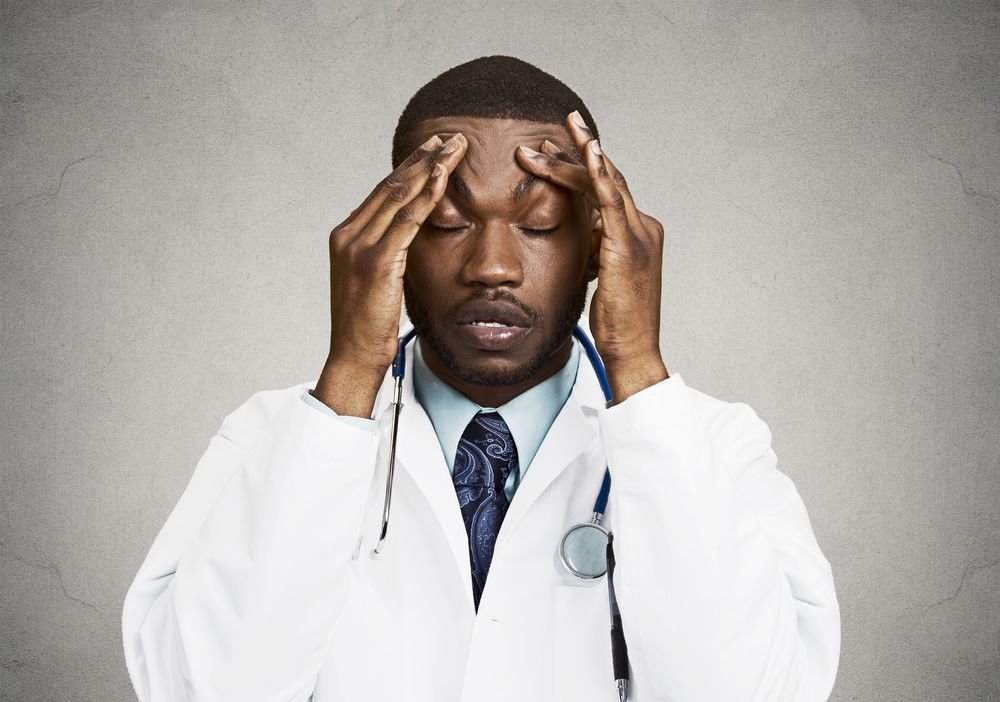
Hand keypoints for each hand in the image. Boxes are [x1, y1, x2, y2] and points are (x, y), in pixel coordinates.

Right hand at [314, 133, 468, 416]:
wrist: (353, 357)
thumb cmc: (369, 327)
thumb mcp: (378, 283)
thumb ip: (390, 255)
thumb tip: (413, 239)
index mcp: (346, 237)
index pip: (383, 192)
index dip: (410, 168)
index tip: (433, 149)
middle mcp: (348, 235)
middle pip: (391, 185)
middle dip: (423, 158)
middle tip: (449, 137)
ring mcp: (359, 246)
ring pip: (399, 195)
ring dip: (429, 168)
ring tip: (453, 147)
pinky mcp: (376, 262)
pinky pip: (406, 220)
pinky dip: (426, 196)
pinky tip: (443, 177)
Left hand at [516, 112, 667, 402]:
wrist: (632, 351)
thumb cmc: (616, 322)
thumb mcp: (603, 277)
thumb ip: (597, 251)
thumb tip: (582, 235)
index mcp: (637, 234)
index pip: (607, 190)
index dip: (580, 168)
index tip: (552, 152)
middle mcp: (643, 227)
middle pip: (606, 178)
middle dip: (576, 152)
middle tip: (548, 131)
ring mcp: (639, 235)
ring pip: (607, 182)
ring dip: (581, 154)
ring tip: (561, 129)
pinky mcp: (628, 246)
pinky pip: (613, 201)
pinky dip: (600, 174)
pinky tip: (587, 152)